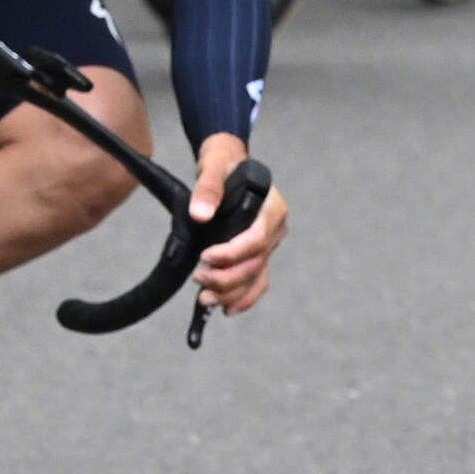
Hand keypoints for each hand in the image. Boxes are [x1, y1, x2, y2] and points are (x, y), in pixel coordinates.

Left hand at [189, 133, 288, 315]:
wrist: (228, 166)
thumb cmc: (224, 164)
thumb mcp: (214, 167)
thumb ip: (207, 188)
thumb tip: (199, 214)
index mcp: (271, 208)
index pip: (257, 239)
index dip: (232, 254)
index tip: (206, 258)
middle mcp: (275, 229)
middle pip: (256, 263)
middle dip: (227, 278)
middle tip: (199, 280)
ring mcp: (270, 244)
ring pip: (256, 277)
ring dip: (232, 293)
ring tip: (205, 299)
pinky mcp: (260, 254)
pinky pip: (257, 281)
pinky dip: (244, 297)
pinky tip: (227, 309)